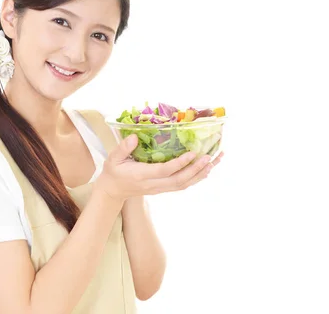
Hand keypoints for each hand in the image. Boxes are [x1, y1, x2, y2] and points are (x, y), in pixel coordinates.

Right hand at [94, 134, 224, 202]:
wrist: (113, 191)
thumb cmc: (113, 172)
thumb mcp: (113, 158)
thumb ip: (123, 148)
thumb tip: (135, 137)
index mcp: (142, 175)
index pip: (165, 170)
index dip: (180, 163)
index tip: (193, 153)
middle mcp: (154, 184)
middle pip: (180, 180)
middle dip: (197, 169)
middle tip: (211, 157)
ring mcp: (160, 188)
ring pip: (184, 184)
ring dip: (201, 174)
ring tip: (215, 161)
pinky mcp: (163, 189)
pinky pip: (182, 185)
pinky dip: (196, 178)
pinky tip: (206, 170)